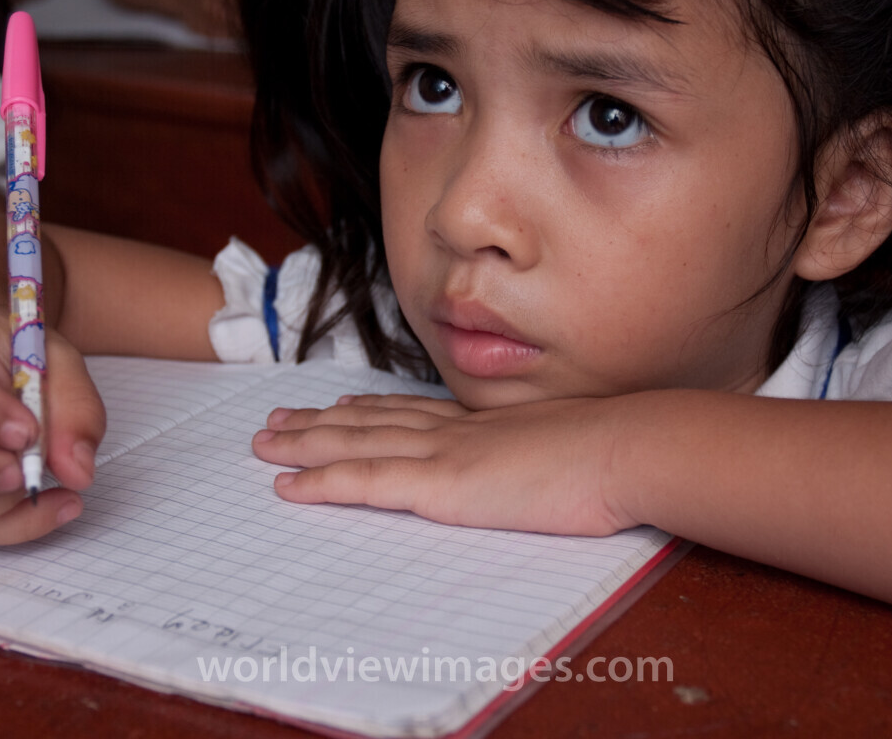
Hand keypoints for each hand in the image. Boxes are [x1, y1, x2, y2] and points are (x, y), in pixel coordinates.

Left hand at [250, 394, 636, 535]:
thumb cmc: (618, 454)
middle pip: (371, 421)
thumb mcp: (575, 447)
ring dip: (304, 445)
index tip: (340, 402)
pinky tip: (287, 488)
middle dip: (319, 422)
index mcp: (486, 425)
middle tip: (277, 420)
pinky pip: (364, 483)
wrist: (627, 447)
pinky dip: (321, 483)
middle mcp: (455, 432)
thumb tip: (557, 466)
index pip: (415, 412)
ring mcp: (443, 456)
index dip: (371, 407)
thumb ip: (548, 455)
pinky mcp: (440, 487)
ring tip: (265, 444)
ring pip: (354, 445)